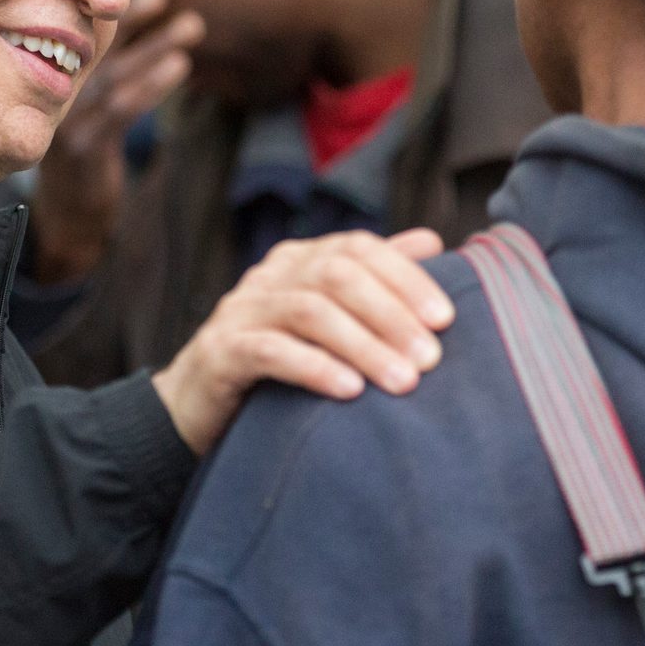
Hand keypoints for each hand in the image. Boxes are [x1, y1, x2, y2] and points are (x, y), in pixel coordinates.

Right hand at [30, 0, 205, 284]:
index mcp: (54, 87)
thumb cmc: (89, 166)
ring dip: (155, 48)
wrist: (70, 223)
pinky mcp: (83, 148)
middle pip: (94, 51)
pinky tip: (179, 67)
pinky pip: (121, 109)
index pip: (82, 42)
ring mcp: (66, 122)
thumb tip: (146, 45)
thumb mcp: (95, 122)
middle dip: (130, 21)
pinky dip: (151, 85)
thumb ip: (109, 83)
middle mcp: (53, 100)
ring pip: (114, 76)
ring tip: (191, 26)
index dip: (113, 17)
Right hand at [151, 228, 454, 455]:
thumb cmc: (280, 357)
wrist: (198, 405)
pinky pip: (269, 351)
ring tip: (404, 382)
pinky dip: (314, 368)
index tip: (446, 319)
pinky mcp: (220, 351)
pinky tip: (350, 392)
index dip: (407, 278)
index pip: (361, 248)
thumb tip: (431, 239)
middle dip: (392, 315)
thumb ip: (375, 276)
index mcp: (303, 258)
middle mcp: (272, 274)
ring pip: (310, 312)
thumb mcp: (330, 315)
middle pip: (338, 275)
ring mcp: (241, 309)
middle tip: (431, 359)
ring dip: (364, 346)